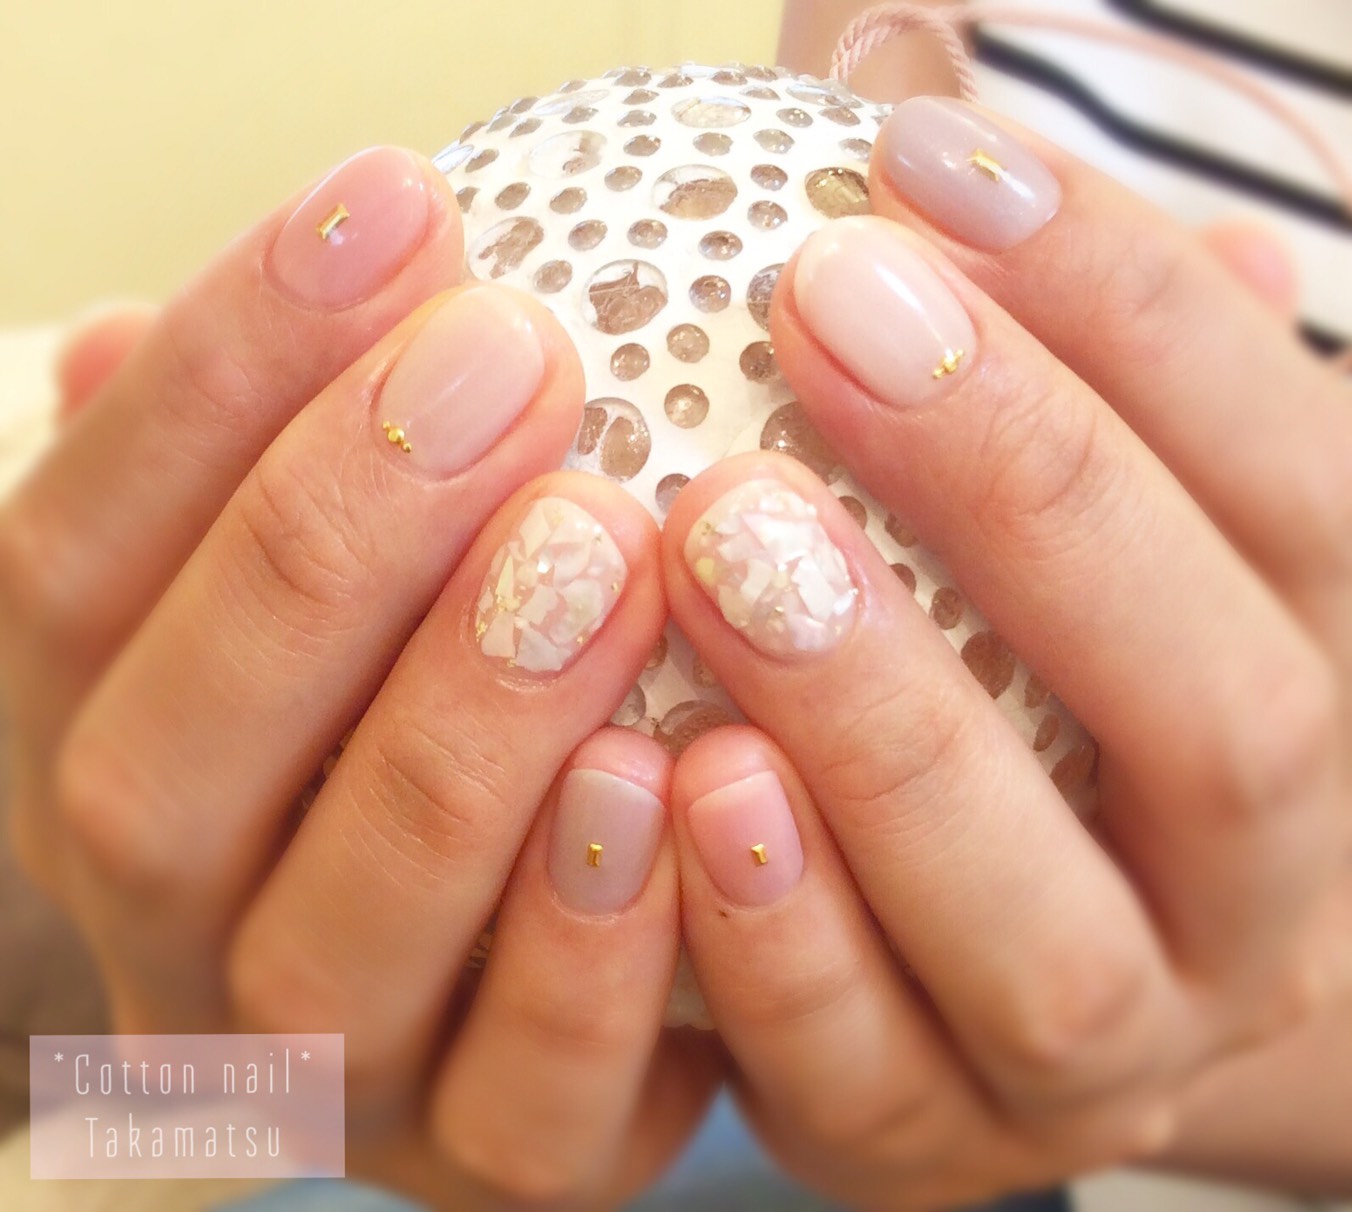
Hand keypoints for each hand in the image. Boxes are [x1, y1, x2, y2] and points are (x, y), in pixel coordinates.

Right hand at [1, 147, 715, 1206]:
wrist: (512, 948)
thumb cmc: (406, 701)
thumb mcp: (319, 570)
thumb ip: (258, 458)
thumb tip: (192, 298)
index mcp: (102, 753)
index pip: (73, 569)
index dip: (219, 376)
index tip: (397, 201)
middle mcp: (174, 926)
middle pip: (164, 767)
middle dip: (330, 546)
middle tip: (511, 360)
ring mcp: (327, 1068)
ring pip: (336, 936)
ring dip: (464, 733)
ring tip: (604, 545)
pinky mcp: (495, 1160)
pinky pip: (529, 1103)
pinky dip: (593, 952)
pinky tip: (681, 779)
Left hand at [656, 97, 1350, 1208]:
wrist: (1054, 950)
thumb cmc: (1048, 671)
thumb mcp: (1066, 484)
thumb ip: (1006, 297)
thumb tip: (884, 28)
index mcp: (1317, 681)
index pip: (1288, 477)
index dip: (1121, 305)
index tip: (916, 152)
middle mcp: (1257, 884)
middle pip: (1222, 711)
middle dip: (1037, 496)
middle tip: (833, 310)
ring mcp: (1110, 1044)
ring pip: (1048, 928)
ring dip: (895, 733)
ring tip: (725, 544)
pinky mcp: (945, 1145)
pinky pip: (865, 1073)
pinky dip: (771, 940)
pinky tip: (663, 782)